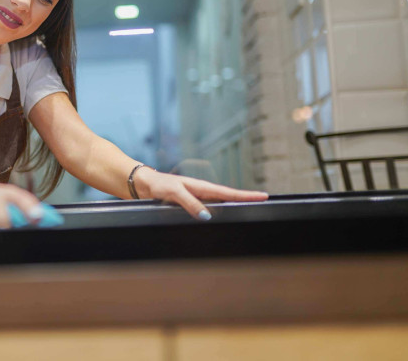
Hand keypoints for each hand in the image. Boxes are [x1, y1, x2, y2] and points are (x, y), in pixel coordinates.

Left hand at [135, 167, 267, 219]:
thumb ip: (189, 203)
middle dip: (246, 201)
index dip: (246, 195)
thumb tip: (206, 216)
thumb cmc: (158, 185)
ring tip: (250, 212)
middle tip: (264, 204)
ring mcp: (197, 200)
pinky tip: (222, 221)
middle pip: (228, 199)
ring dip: (233, 209)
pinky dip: (218, 215)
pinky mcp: (189, 206)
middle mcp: (202, 193)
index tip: (263, 196)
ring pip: (219, 206)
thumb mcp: (173, 193)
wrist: (143, 185)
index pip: (227, 193)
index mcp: (201, 187)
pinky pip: (207, 211)